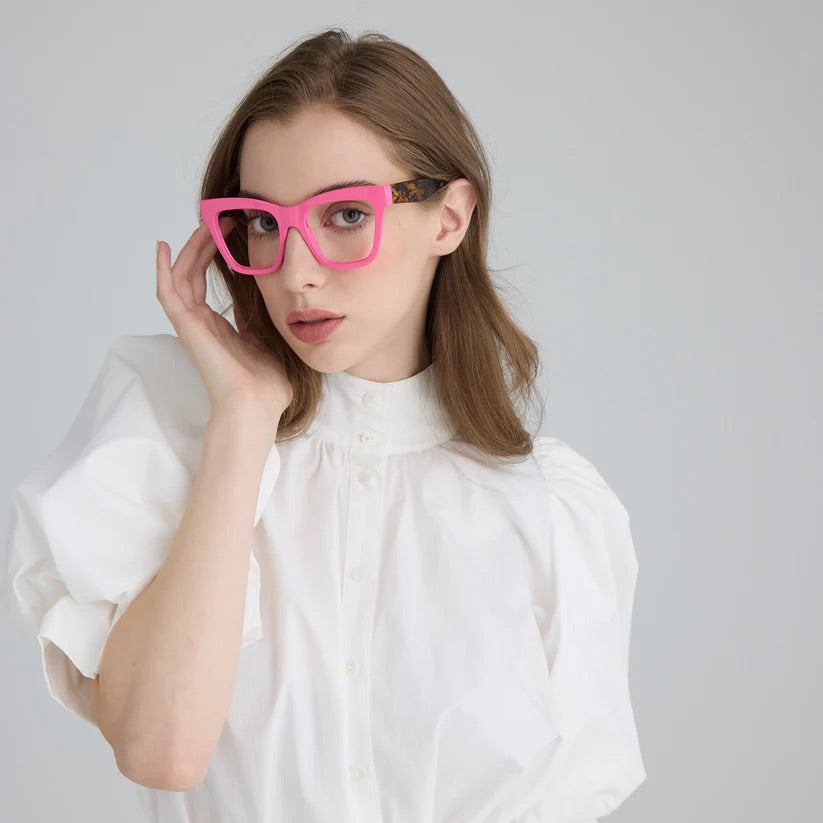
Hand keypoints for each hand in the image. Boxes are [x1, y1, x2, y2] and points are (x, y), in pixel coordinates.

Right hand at [155, 220, 293, 428]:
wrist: (257, 407)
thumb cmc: (267, 386)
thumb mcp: (268, 343)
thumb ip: (258, 322)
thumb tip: (263, 298)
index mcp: (218, 327)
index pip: (207, 283)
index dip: (215, 255)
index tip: (231, 230)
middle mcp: (201, 324)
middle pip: (192, 274)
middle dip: (204, 244)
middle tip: (220, 218)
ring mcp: (192, 325)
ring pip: (181, 277)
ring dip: (191, 249)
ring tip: (205, 223)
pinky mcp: (187, 328)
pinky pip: (168, 293)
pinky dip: (162, 270)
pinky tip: (164, 247)